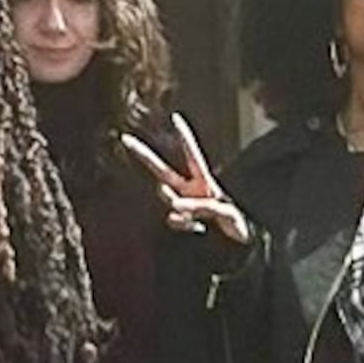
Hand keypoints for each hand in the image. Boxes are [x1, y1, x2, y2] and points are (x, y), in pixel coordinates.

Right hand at [122, 116, 249, 246]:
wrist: (236, 245)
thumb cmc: (237, 222)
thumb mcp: (224, 211)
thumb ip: (200, 207)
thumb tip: (175, 206)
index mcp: (204, 180)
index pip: (192, 154)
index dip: (184, 136)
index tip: (176, 117)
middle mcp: (189, 189)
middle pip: (161, 169)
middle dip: (143, 155)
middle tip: (126, 139)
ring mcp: (182, 204)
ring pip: (164, 195)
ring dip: (169, 198)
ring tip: (183, 208)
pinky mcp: (181, 220)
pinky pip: (172, 219)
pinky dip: (180, 223)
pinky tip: (195, 227)